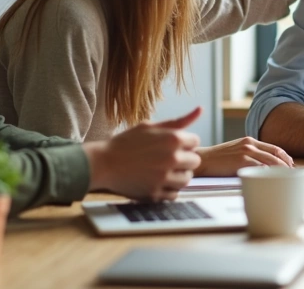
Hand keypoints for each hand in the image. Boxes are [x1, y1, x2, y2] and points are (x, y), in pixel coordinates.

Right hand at [85, 107, 202, 200]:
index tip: (172, 145)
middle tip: (168, 158)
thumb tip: (200, 109)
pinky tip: (158, 181)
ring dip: (179, 175)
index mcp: (173, 139)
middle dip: (185, 159)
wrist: (103, 164)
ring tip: (164, 170)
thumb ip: (178, 121)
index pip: (196, 142)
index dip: (184, 143)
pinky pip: (175, 194)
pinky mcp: (156, 193)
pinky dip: (169, 189)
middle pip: (195, 161)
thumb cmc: (126, 142)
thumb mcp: (150, 126)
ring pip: (187, 179)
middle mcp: (172, 158)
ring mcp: (164, 177)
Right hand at [196, 136, 293, 175]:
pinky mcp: (241, 161)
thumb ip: (250, 154)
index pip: (275, 148)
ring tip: (288, 179)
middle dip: (287, 165)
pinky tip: (274, 181)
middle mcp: (250, 144)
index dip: (286, 157)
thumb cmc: (218, 159)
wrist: (202, 160)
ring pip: (271, 161)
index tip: (292, 166)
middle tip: (294, 175)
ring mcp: (246, 152)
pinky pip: (260, 168)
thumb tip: (265, 166)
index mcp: (250, 141)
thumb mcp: (236, 151)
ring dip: (282, 171)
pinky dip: (269, 174)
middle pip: (276, 154)